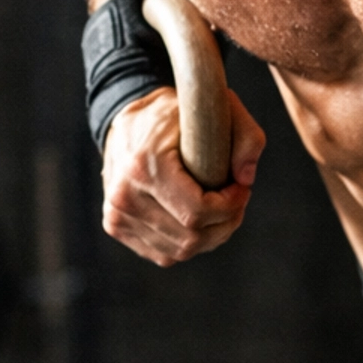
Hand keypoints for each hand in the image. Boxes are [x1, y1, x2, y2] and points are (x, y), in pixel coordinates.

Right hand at [102, 86, 265, 265]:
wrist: (128, 121)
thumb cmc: (175, 115)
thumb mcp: (215, 109)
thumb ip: (245, 136)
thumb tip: (247, 179)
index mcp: (144, 166)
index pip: (197, 211)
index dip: (230, 207)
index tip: (242, 189)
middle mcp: (124, 195)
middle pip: (191, 237)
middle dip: (225, 224)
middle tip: (236, 201)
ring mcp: (117, 214)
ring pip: (180, 250)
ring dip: (209, 236)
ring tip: (219, 210)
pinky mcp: (116, 226)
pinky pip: (164, 254)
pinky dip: (188, 243)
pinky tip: (197, 221)